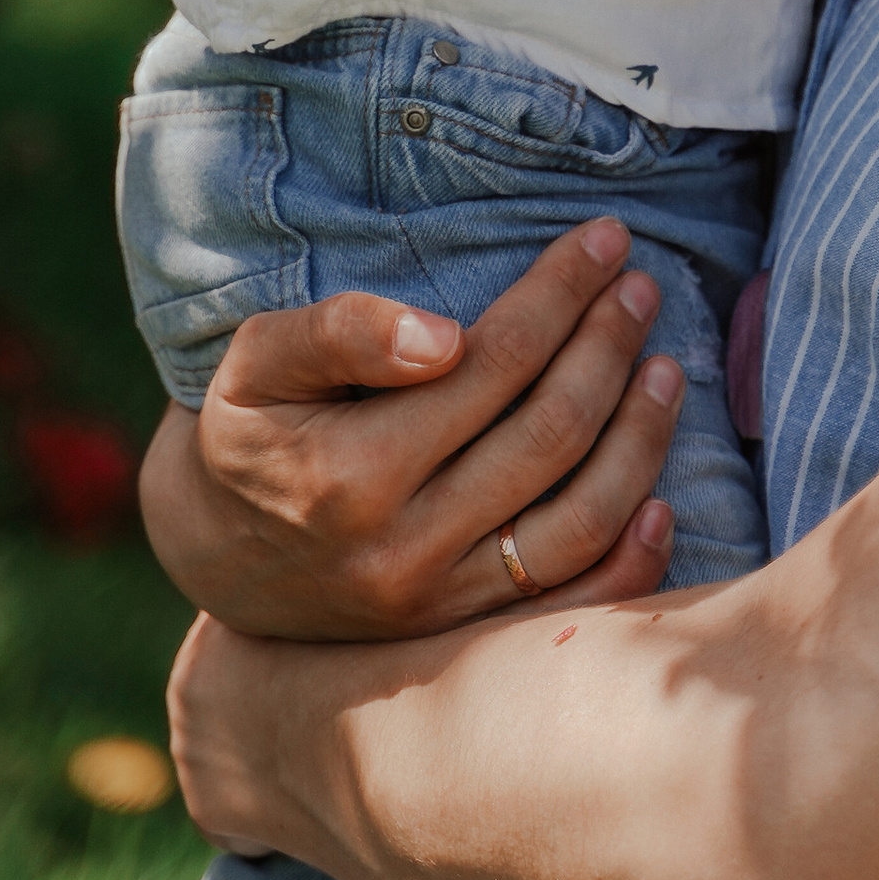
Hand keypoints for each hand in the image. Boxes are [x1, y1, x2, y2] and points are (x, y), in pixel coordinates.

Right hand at [137, 220, 688, 639]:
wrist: (213, 552)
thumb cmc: (248, 432)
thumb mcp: (256, 363)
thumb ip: (339, 333)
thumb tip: (444, 339)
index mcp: (351, 473)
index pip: (495, 361)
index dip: (561, 293)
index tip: (604, 240)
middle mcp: (402, 548)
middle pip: (550, 430)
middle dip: (610, 346)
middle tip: (642, 287)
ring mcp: (438, 604)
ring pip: (578, 520)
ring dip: (639, 438)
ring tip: (665, 368)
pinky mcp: (460, 639)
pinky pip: (569, 603)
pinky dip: (631, 557)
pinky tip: (663, 498)